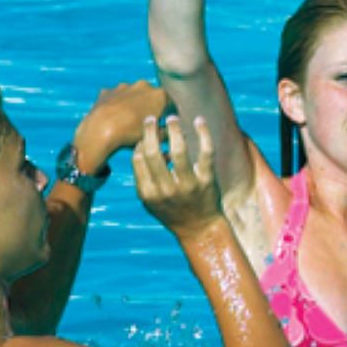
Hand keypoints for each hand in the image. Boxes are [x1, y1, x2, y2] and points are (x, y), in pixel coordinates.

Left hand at [72, 81, 168, 174]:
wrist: (99, 130)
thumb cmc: (130, 133)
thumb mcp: (154, 137)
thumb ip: (166, 132)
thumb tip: (171, 131)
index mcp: (160, 95)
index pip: (172, 104)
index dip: (171, 115)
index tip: (167, 124)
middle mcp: (144, 86)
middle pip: (152, 96)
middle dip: (151, 106)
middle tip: (147, 122)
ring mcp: (124, 86)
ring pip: (133, 95)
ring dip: (134, 103)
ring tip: (128, 120)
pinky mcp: (107, 91)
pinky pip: (116, 97)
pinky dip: (117, 104)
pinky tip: (114, 117)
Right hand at [133, 116, 224, 237]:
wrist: (199, 229)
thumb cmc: (172, 211)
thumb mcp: (149, 201)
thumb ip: (142, 177)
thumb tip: (141, 146)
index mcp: (149, 193)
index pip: (139, 160)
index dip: (141, 143)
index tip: (146, 133)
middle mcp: (166, 189)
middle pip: (154, 153)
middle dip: (150, 132)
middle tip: (151, 118)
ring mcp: (188, 185)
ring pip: (179, 151)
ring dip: (174, 130)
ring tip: (172, 117)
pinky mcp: (207, 181)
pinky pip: (206, 152)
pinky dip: (203, 134)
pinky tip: (199, 121)